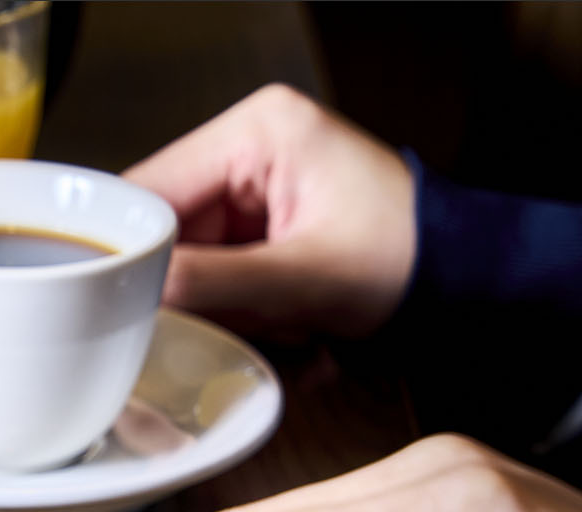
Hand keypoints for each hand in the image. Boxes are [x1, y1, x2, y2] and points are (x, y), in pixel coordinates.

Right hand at [124, 84, 415, 339]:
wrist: (463, 278)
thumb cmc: (410, 260)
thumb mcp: (304, 279)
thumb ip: (212, 282)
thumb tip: (133, 288)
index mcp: (260, 129)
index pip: (152, 187)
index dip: (128, 247)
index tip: (118, 297)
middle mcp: (248, 143)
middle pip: (161, 221)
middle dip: (185, 278)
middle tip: (230, 312)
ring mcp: (250, 180)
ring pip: (180, 250)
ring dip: (211, 294)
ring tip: (270, 311)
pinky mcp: (256, 216)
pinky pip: (207, 263)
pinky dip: (228, 298)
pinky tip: (271, 309)